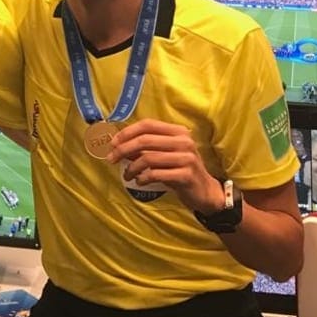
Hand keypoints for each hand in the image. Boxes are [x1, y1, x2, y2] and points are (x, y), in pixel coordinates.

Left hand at [107, 119, 223, 212]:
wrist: (205, 191)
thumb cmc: (180, 170)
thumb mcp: (164, 155)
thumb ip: (145, 148)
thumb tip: (118, 145)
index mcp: (178, 131)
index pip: (147, 125)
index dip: (127, 132)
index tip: (113, 143)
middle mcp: (184, 141)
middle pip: (145, 140)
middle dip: (123, 149)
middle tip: (111, 159)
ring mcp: (187, 158)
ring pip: (148, 158)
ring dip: (132, 167)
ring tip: (126, 175)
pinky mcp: (186, 175)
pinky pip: (156, 174)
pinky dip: (143, 178)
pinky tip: (140, 182)